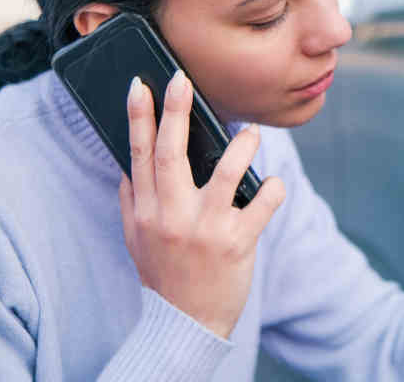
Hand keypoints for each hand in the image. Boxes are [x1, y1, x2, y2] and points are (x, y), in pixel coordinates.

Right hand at [119, 70, 285, 337]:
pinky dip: (273, 189)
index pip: (138, 154)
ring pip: (226, 172)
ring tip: (251, 134)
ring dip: (242, 147)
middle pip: (171, 153)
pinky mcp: (236, 243)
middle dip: (176, 111)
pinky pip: (261, 204)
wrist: (186, 323)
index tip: (140, 84)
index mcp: (144, 210)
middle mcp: (170, 215)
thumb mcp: (135, 240)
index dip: (139, 116)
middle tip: (181, 79)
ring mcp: (204, 228)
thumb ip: (130, 202)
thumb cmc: (164, 275)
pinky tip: (275, 185)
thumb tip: (128, 166)